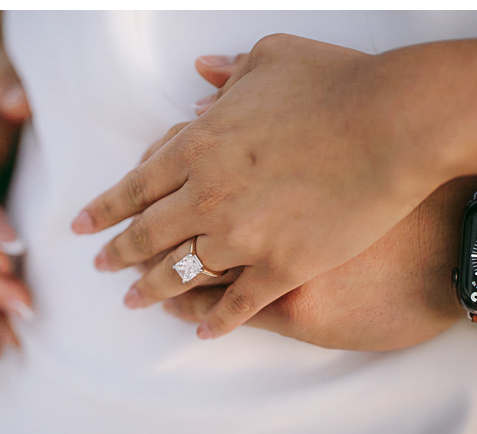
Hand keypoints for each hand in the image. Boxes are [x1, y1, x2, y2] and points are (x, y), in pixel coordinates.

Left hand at [73, 33, 476, 339]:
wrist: (395, 125)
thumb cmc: (337, 85)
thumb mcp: (273, 59)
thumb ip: (227, 74)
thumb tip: (200, 75)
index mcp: (199, 146)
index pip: (135, 186)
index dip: (104, 208)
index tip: (81, 226)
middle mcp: (208, 197)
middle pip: (147, 236)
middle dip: (117, 254)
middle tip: (100, 268)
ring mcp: (243, 238)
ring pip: (181, 275)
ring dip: (153, 291)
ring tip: (134, 303)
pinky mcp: (281, 270)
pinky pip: (237, 305)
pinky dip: (215, 321)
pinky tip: (199, 331)